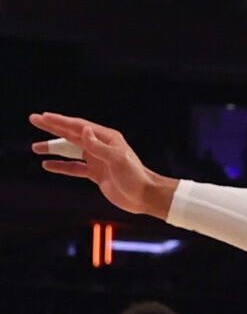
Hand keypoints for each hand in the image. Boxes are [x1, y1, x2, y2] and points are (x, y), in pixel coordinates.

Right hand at [30, 112, 172, 216]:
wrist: (145, 196)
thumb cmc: (136, 176)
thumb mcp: (117, 159)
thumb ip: (98, 146)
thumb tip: (83, 130)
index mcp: (107, 138)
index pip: (79, 126)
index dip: (60, 121)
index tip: (43, 116)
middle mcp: (100, 146)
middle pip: (71, 134)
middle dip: (52, 127)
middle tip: (34, 120)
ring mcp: (97, 160)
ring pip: (70, 151)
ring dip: (53, 148)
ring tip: (35, 146)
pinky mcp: (96, 174)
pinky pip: (74, 167)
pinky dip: (61, 166)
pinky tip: (47, 165)